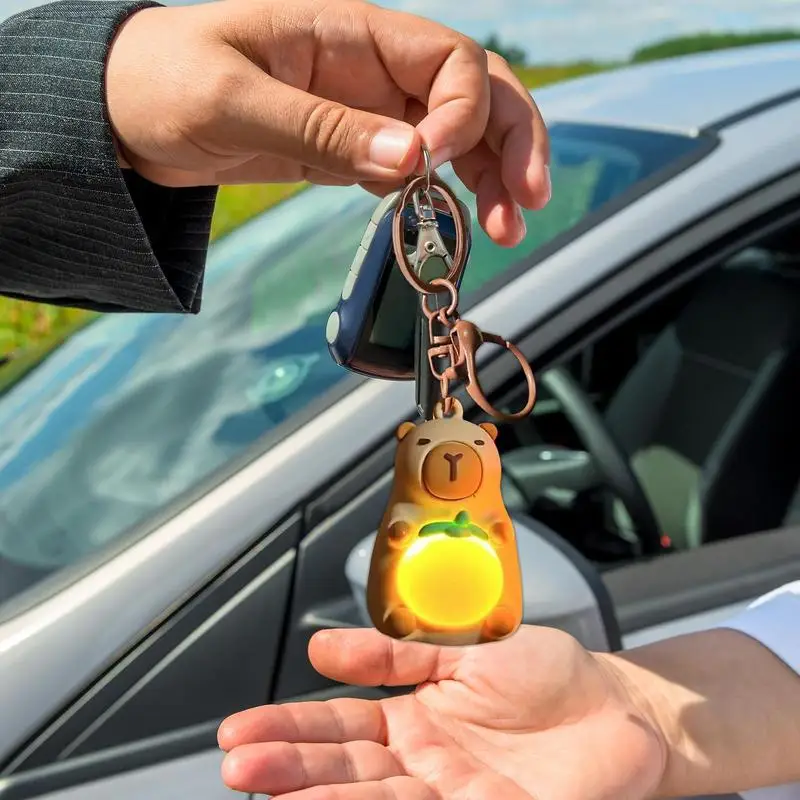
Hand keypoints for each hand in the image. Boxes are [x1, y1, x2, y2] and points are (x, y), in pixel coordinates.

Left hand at [105, 0, 550, 246]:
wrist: (125, 114)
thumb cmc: (161, 82)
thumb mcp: (233, 99)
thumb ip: (322, 127)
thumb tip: (412, 161)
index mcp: (351, 32)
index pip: (448, 61)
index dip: (460, 113)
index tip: (430, 165)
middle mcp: (371, 68)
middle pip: (475, 92)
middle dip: (511, 142)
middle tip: (526, 203)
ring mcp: (365, 111)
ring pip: (456, 134)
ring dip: (491, 175)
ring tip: (505, 227)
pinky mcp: (350, 149)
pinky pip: (417, 167)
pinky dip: (445, 194)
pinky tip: (451, 222)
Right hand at [217, 626, 666, 799]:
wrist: (618, 709)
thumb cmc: (547, 674)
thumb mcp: (462, 646)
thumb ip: (395, 652)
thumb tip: (323, 649)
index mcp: (414, 717)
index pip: (338, 725)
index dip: (289, 729)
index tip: (240, 733)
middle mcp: (424, 765)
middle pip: (345, 769)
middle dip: (289, 768)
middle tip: (239, 769)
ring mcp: (453, 796)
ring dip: (324, 795)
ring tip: (272, 793)